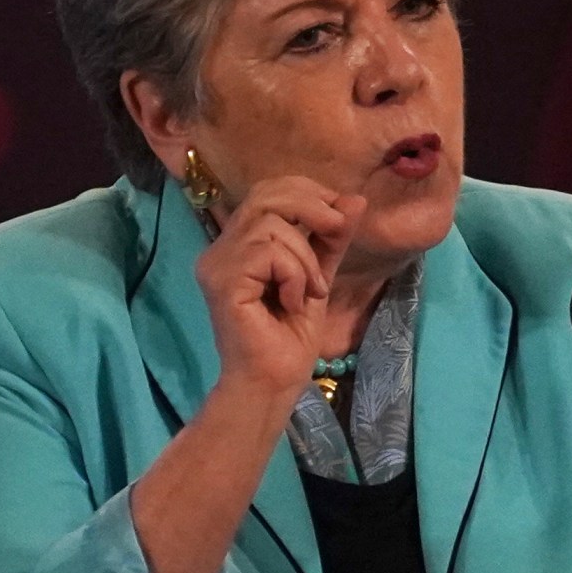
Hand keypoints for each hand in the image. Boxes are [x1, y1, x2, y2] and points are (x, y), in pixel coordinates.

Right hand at [194, 176, 366, 403]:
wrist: (275, 381)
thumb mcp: (318, 275)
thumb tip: (355, 199)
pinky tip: (291, 301)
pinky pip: (269, 252)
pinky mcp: (222, 281)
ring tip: (308, 291)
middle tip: (336, 233)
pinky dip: (294, 274)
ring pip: (272, 225)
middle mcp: (220, 248)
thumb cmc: (291, 335)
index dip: (309, 193)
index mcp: (238, 243)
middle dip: (312, 207)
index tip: (339, 217)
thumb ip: (331, 239)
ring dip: (305, 257)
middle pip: (266, 194)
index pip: (268, 191)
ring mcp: (216, 263)